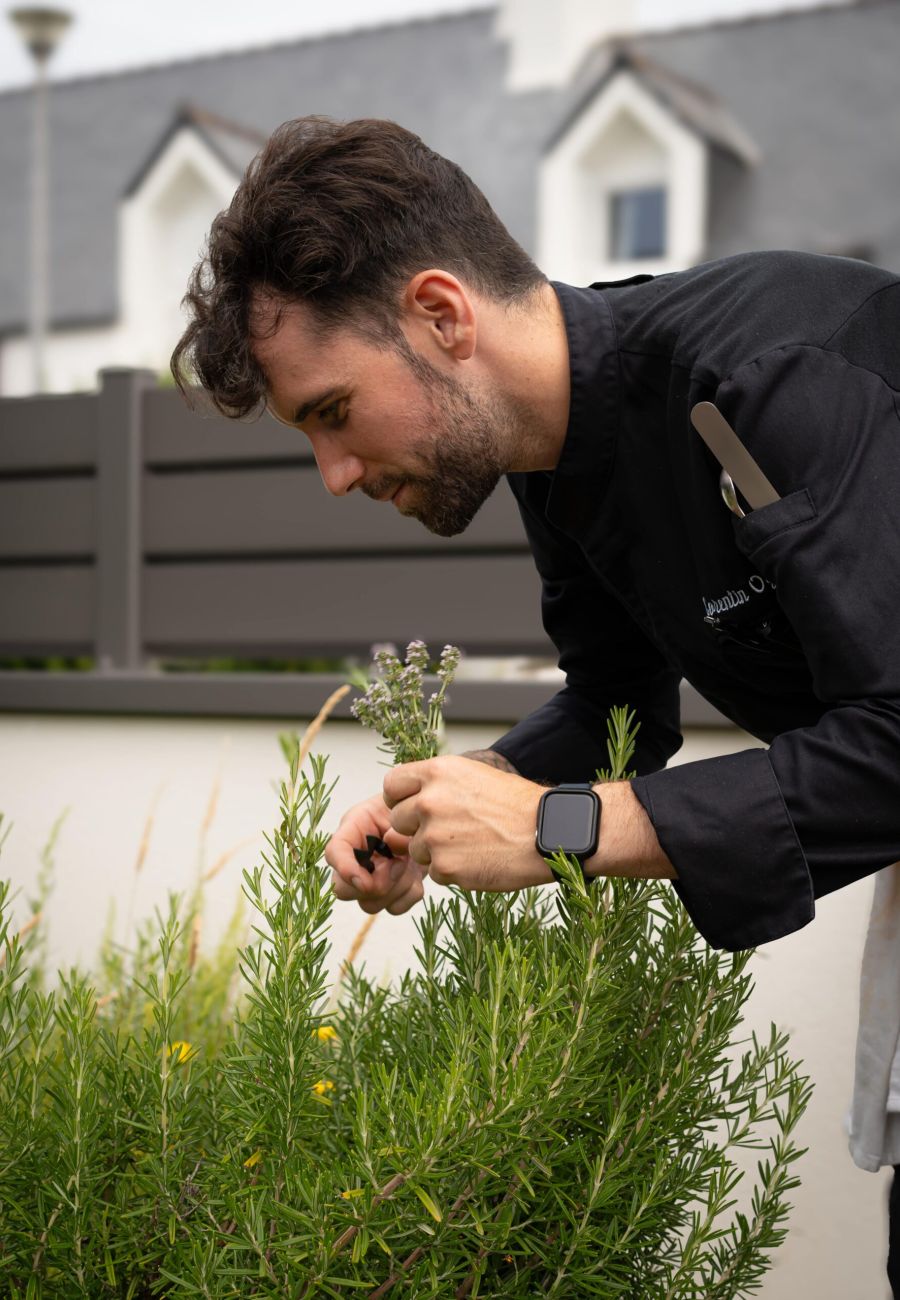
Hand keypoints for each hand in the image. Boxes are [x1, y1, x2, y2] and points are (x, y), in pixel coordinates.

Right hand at [325, 793, 427, 914]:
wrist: (430, 818)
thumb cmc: (412, 807)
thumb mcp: (404, 809)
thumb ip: (398, 830)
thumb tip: (392, 847)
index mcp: (353, 831)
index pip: (334, 852)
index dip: (344, 869)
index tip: (364, 881)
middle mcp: (356, 859)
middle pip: (343, 891)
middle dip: (373, 884)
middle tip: (396, 865)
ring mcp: (372, 880)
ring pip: (370, 905)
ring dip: (395, 888)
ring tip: (408, 864)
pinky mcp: (393, 892)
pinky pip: (395, 907)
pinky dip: (409, 894)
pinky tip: (415, 874)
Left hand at [383, 755, 553, 891]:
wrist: (547, 832)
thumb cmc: (515, 804)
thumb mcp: (473, 775)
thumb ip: (436, 784)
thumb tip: (409, 798)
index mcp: (436, 772)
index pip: (391, 785)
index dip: (400, 799)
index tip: (412, 807)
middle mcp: (429, 801)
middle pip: (398, 821)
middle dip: (417, 828)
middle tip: (450, 830)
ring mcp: (434, 836)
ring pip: (416, 850)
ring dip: (436, 852)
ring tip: (471, 844)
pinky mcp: (444, 866)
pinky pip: (434, 872)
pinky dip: (452, 871)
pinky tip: (478, 859)